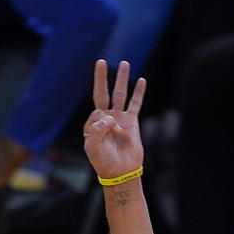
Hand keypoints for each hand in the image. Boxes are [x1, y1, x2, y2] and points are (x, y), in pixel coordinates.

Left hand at [83, 59, 145, 181]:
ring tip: (125, 63)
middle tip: (101, 62)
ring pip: (120, 94)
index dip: (103, 122)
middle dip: (101, 78)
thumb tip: (109, 117)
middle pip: (103, 93)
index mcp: (92, 126)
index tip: (109, 132)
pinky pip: (135, 103)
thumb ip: (97, 131)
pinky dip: (138, 92)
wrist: (121, 171)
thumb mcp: (94, 148)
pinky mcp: (132, 122)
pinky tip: (141, 80)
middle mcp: (105, 119)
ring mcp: (119, 118)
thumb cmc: (104, 162)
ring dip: (122, 79)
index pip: (96, 113)